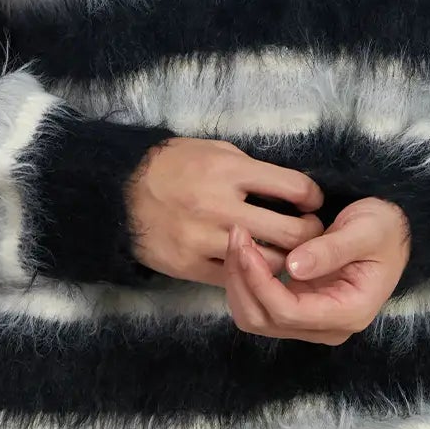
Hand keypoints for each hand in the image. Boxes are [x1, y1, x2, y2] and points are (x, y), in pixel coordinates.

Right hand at [126, 136, 327, 285]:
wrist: (118, 192)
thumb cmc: (171, 165)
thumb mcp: (214, 151)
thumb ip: (250, 169)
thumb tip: (289, 189)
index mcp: (229, 171)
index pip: (293, 188)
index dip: (312, 197)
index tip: (312, 202)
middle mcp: (220, 207)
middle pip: (291, 233)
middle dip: (310, 234)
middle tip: (311, 233)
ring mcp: (204, 239)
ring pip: (268, 262)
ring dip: (286, 259)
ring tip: (287, 252)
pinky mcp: (190, 265)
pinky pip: (234, 277)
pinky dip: (251, 273)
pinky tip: (256, 266)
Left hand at [222, 197, 411, 346]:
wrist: (390, 233)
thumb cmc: (383, 229)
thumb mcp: (366, 230)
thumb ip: (331, 250)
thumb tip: (294, 267)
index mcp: (349, 312)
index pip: (289, 313)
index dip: (260, 282)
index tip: (246, 246)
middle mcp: (328, 328)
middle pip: (265, 321)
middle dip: (242, 281)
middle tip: (236, 235)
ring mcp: (311, 323)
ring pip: (255, 318)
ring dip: (238, 282)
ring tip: (238, 240)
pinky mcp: (298, 311)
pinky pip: (258, 307)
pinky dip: (244, 283)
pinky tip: (245, 252)